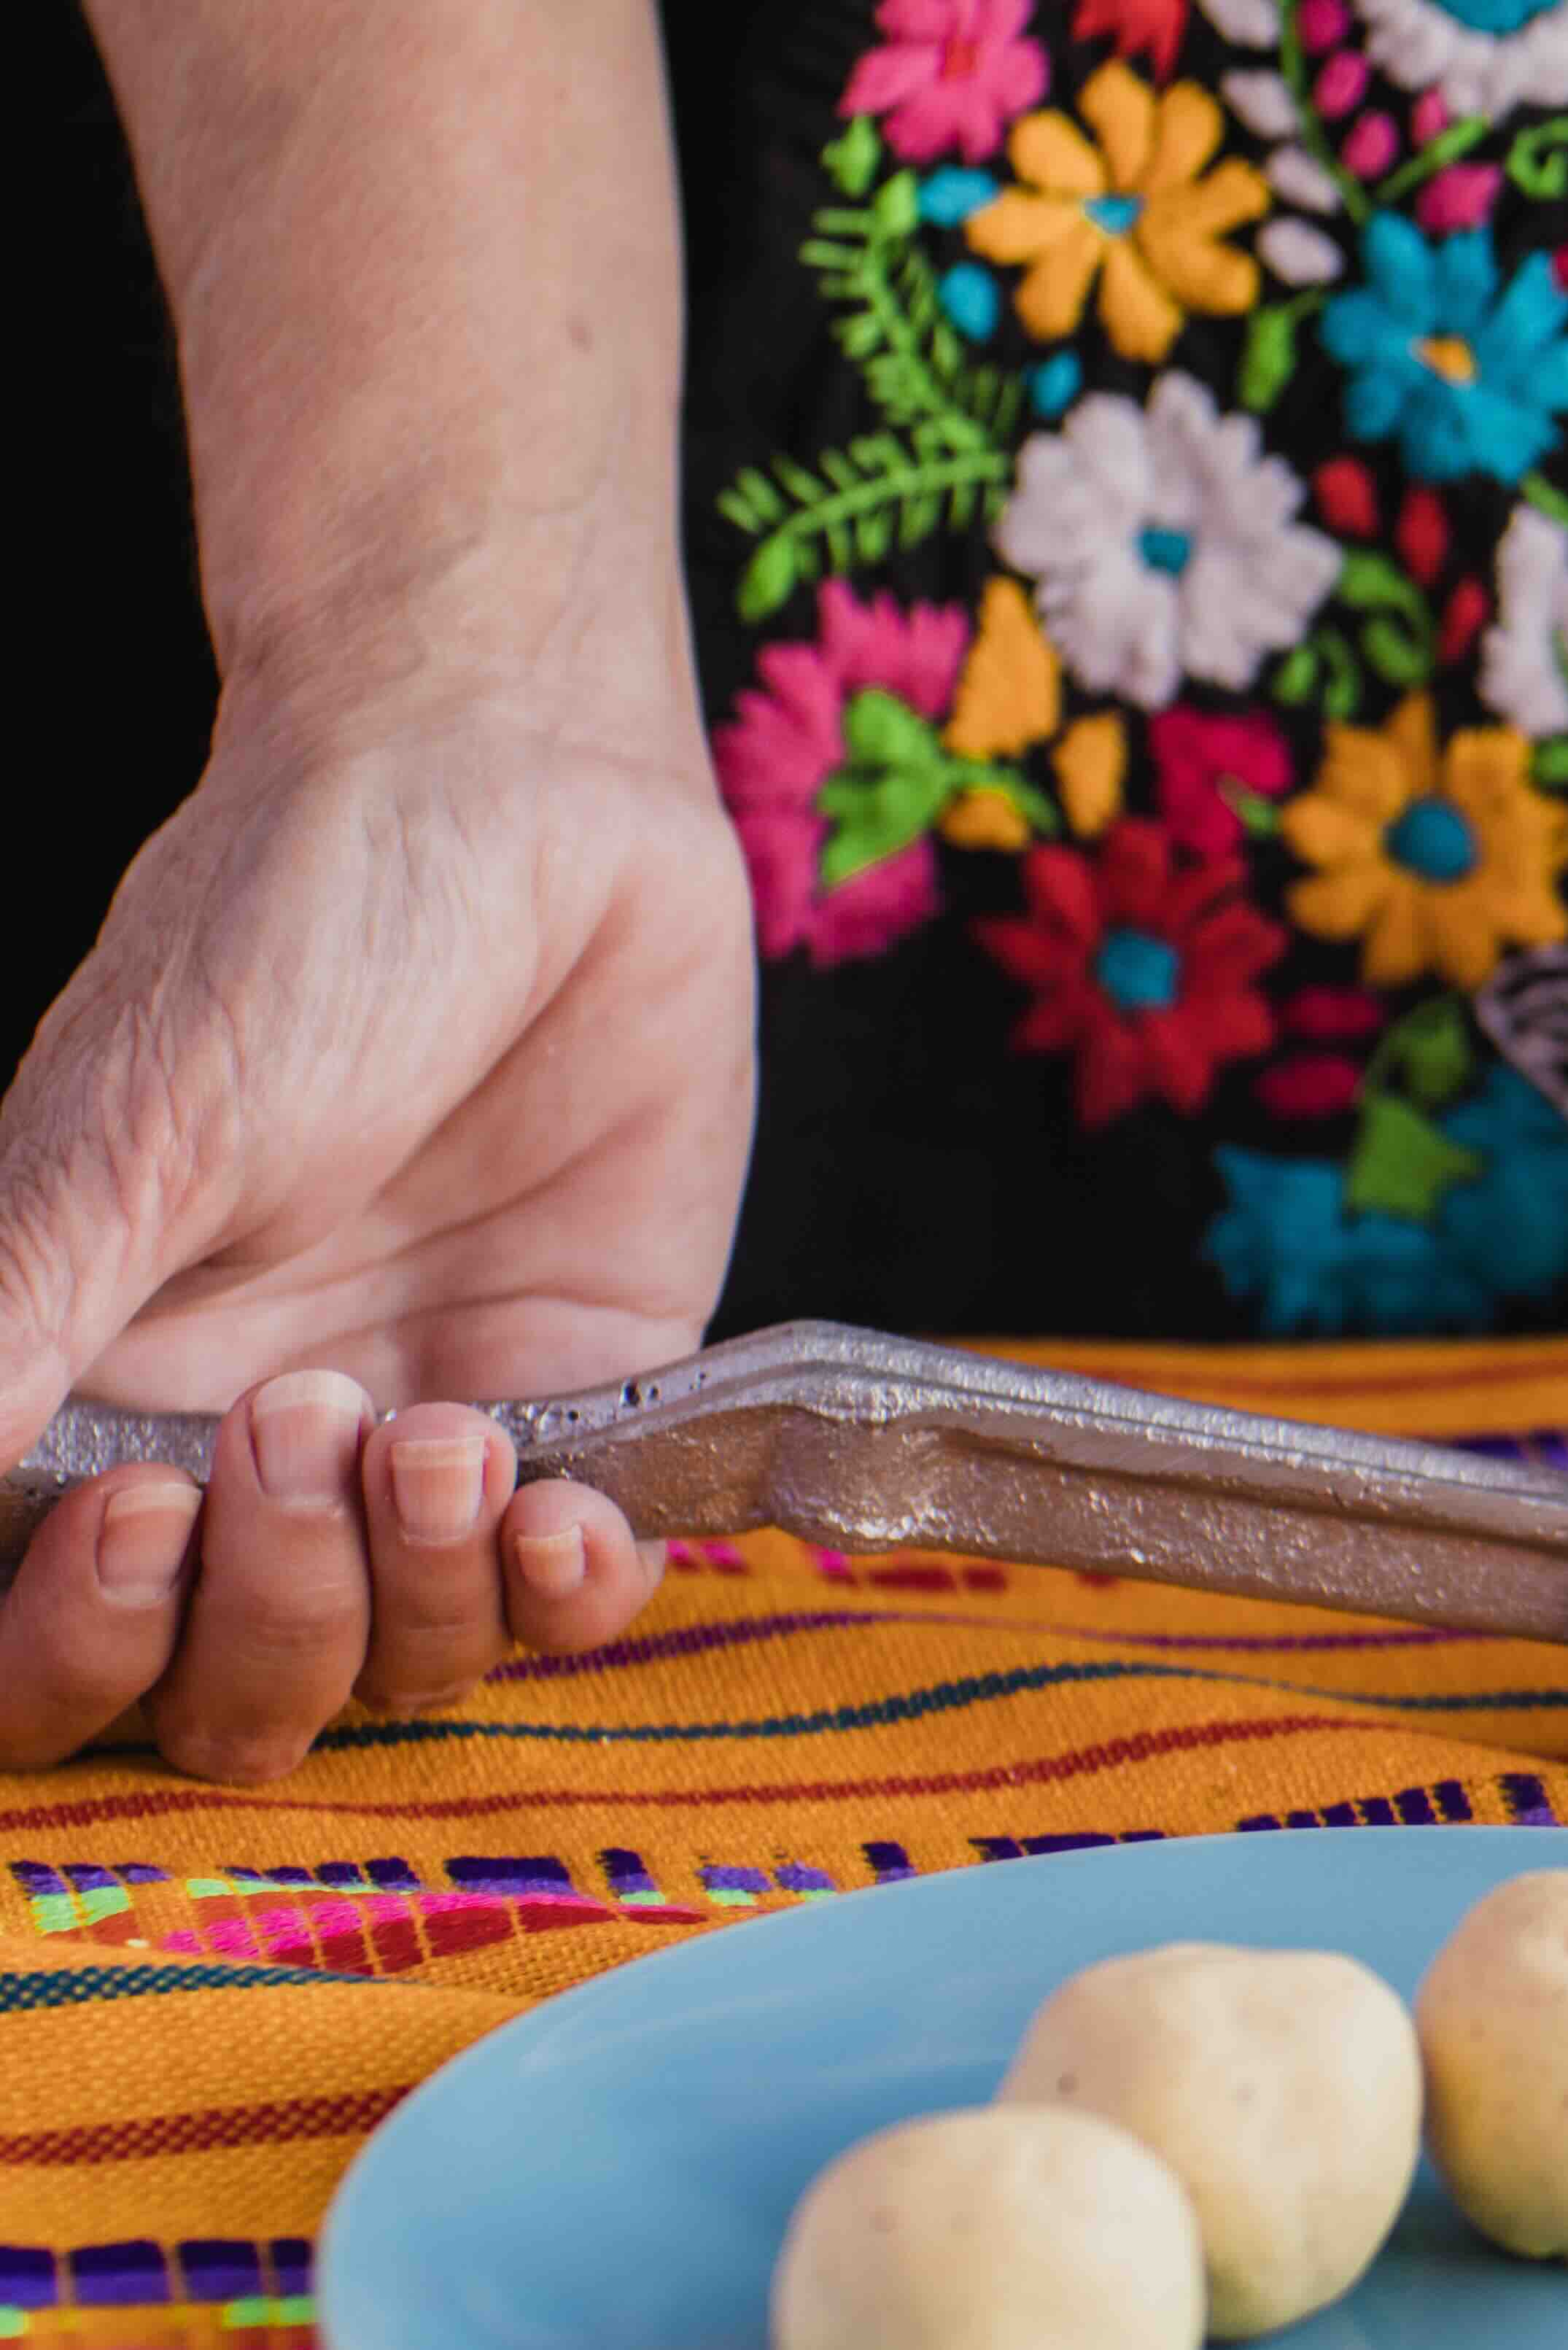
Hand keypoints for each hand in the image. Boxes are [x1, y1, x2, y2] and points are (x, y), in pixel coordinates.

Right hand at [0, 689, 755, 1778]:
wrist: (515, 801)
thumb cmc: (288, 936)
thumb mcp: (121, 1146)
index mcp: (94, 1397)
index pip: (47, 1650)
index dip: (76, 1651)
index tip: (134, 1515)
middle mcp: (254, 1450)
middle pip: (234, 1690)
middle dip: (268, 1612)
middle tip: (307, 1420)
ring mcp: (428, 1432)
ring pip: (408, 1660)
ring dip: (418, 1590)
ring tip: (441, 1426)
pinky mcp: (589, 1395)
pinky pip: (576, 1584)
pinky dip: (572, 1592)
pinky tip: (569, 1518)